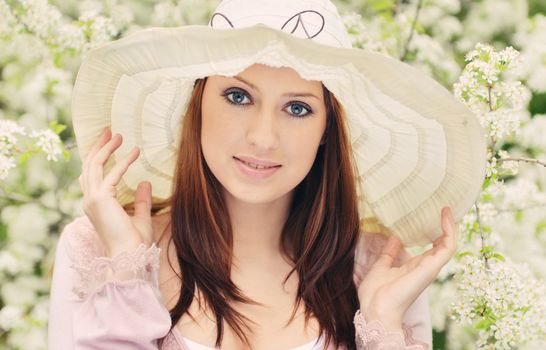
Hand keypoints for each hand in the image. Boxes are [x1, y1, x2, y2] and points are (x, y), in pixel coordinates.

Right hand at [79, 127, 153, 256]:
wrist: (129, 256)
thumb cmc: (134, 243)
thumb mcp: (141, 217)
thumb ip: (142, 200)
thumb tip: (146, 183)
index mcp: (95, 205)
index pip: (91, 176)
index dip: (97, 157)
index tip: (107, 142)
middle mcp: (90, 200)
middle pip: (89, 166)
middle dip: (98, 146)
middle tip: (108, 130)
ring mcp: (92, 199)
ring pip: (94, 165)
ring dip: (106, 148)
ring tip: (119, 135)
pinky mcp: (100, 199)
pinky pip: (111, 174)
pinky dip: (123, 161)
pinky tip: (135, 152)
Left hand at [357, 206, 458, 326]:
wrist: (376, 308)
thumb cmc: (377, 293)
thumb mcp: (382, 266)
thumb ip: (389, 253)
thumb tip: (394, 238)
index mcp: (415, 267)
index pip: (432, 248)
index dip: (436, 232)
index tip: (434, 216)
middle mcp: (425, 267)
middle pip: (444, 245)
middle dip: (448, 228)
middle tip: (446, 209)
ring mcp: (430, 267)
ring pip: (449, 245)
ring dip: (451, 227)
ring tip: (448, 209)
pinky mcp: (431, 267)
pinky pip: (448, 247)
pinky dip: (449, 232)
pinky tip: (445, 217)